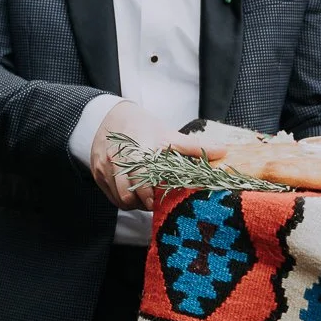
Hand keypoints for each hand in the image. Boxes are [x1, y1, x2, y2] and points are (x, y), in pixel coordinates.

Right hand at [89, 101, 216, 210]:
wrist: (109, 116)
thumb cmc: (142, 127)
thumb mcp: (168, 133)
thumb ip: (193, 146)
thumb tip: (223, 151)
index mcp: (138, 150)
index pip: (142, 179)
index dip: (151, 195)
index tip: (161, 199)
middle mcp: (118, 160)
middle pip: (128, 196)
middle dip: (143, 204)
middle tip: (156, 200)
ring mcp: (105, 167)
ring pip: (120, 199)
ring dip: (134, 203)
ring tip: (145, 196)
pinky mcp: (97, 173)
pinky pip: (111, 196)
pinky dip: (123, 198)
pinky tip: (134, 191)